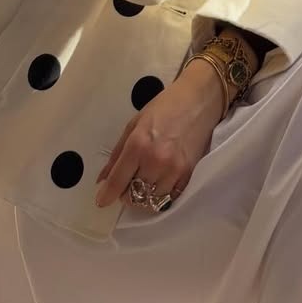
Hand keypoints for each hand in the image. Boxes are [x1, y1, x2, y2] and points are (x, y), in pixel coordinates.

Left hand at [94, 59, 224, 210]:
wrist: (199, 101)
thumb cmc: (164, 107)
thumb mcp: (134, 124)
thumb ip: (117, 154)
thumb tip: (102, 180)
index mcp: (138, 145)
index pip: (117, 181)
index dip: (106, 195)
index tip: (102, 201)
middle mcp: (155, 161)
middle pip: (133, 197)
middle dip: (126, 193)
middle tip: (128, 182)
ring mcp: (174, 170)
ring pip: (152, 201)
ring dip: (145, 195)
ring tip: (146, 180)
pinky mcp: (189, 174)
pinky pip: (170, 198)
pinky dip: (161, 193)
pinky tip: (161, 180)